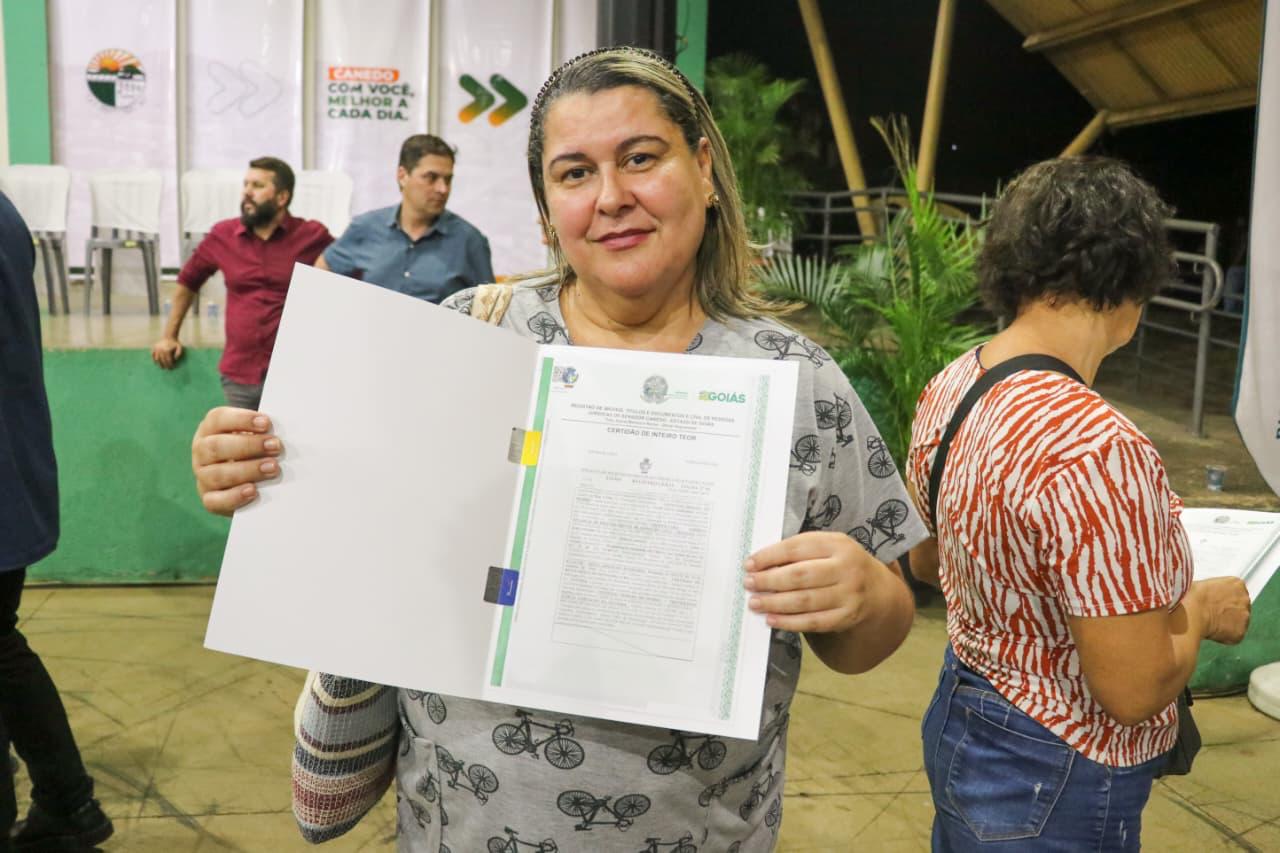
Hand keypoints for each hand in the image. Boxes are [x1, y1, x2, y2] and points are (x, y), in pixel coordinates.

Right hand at [151, 336, 183, 368]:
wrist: (169, 336)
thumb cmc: (175, 343)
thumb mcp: (180, 347)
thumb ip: (179, 353)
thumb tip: (175, 359)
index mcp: (167, 351)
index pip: (168, 360)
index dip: (170, 365)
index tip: (171, 368)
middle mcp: (161, 350)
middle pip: (162, 360)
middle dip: (165, 365)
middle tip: (167, 369)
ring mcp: (157, 349)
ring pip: (157, 359)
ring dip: (159, 363)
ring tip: (161, 367)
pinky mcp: (154, 347)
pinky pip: (152, 354)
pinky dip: (153, 359)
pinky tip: (155, 362)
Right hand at [192, 407, 282, 515]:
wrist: (240, 477)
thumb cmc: (253, 448)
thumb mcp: (254, 434)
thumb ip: (263, 431)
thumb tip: (282, 433)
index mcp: (210, 428)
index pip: (218, 419)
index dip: (242, 419)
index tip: (267, 423)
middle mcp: (201, 451)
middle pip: (216, 446)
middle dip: (248, 445)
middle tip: (275, 446)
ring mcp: (202, 475)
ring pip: (217, 474)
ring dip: (248, 470)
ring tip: (273, 468)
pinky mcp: (209, 498)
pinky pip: (214, 501)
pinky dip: (234, 496)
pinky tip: (253, 490)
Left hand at [744, 531, 882, 633]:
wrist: (877, 590)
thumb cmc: (840, 565)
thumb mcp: (828, 548)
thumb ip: (799, 551)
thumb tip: (761, 565)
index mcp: (838, 544)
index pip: (797, 548)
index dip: (770, 556)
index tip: (749, 564)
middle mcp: (847, 568)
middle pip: (800, 575)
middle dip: (769, 580)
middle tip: (749, 584)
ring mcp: (849, 594)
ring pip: (805, 601)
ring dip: (775, 603)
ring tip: (755, 603)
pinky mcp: (846, 617)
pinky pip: (813, 622)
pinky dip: (789, 622)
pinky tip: (772, 619)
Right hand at [1191, 577, 1250, 644]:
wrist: (1191, 612)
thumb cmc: (1190, 597)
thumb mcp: (1202, 585)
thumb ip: (1212, 590)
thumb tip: (1207, 595)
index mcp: (1236, 583)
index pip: (1235, 591)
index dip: (1223, 598)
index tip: (1214, 602)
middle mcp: (1245, 599)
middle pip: (1239, 606)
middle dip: (1228, 611)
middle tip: (1212, 613)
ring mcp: (1245, 616)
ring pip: (1237, 622)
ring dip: (1227, 623)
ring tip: (1209, 622)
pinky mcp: (1241, 632)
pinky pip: (1234, 635)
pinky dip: (1224, 635)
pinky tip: (1212, 630)